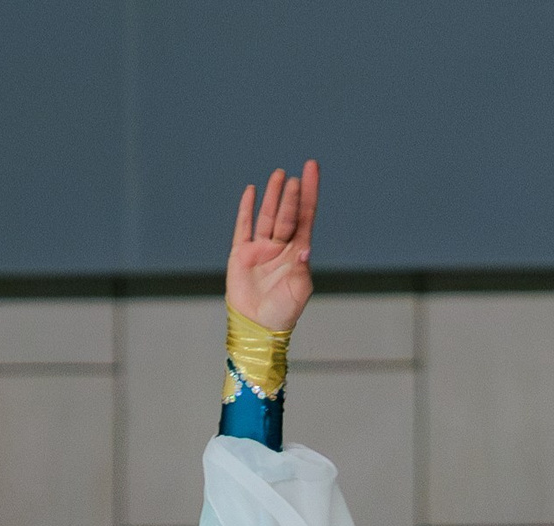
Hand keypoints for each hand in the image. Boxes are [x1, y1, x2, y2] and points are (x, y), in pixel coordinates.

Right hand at [227, 160, 318, 337]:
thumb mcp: (299, 291)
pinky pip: (244, 227)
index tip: (311, 170)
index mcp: (297, 253)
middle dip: (291, 196)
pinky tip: (251, 192)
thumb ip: (302, 269)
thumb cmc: (282, 313)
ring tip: (279, 175)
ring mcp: (260, 249)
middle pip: (287, 214)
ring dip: (273, 196)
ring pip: (268, 216)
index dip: (309, 193)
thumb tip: (304, 249)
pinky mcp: (241, 255)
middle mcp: (280, 247)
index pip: (305, 217)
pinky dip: (246, 209)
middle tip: (294, 179)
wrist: (257, 328)